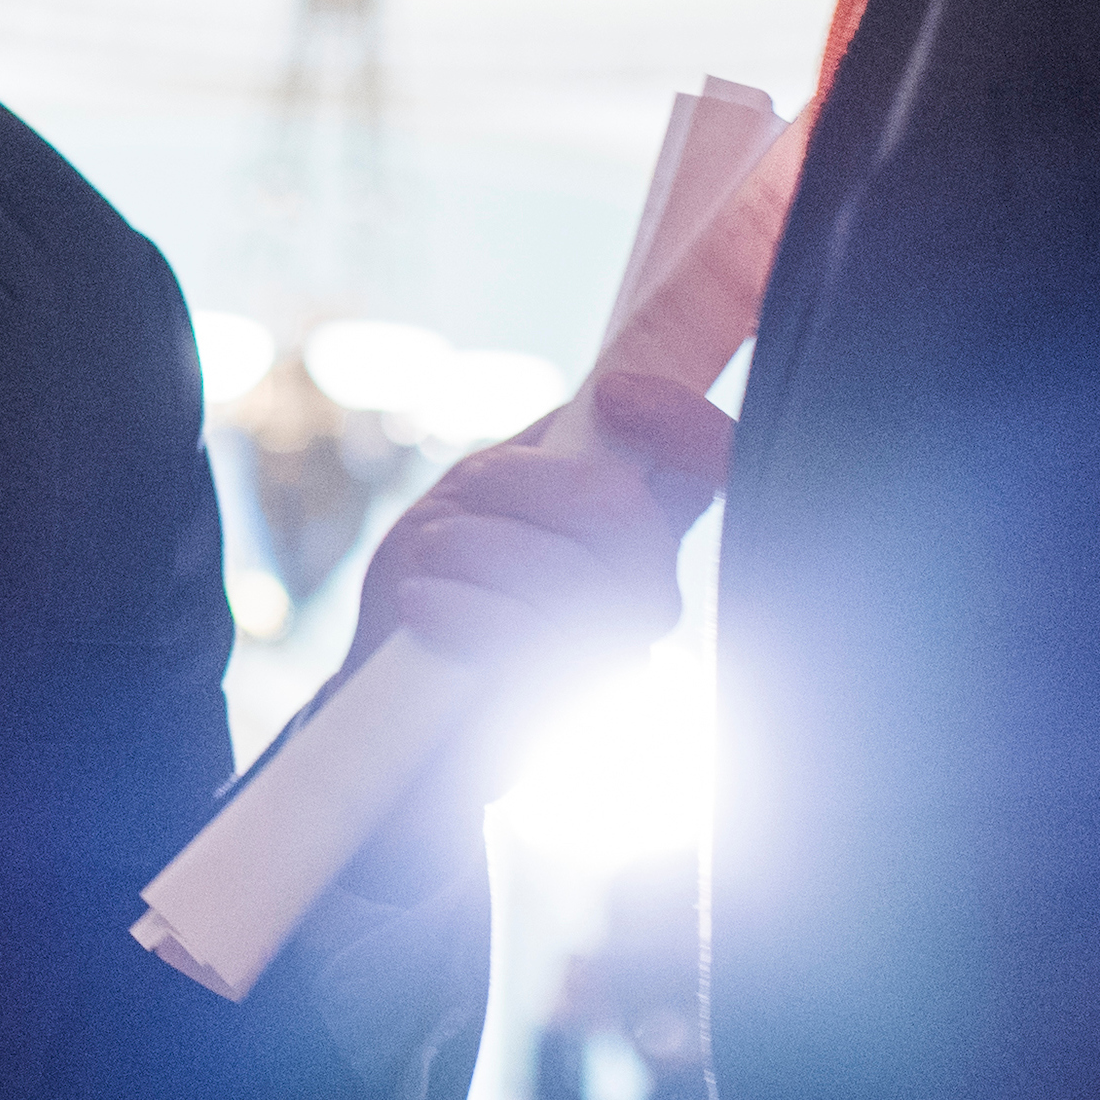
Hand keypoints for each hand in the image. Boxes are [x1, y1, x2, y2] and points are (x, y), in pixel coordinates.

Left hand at [356, 375, 732, 674]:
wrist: (384, 693)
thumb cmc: (441, 583)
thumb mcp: (487, 489)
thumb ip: (557, 443)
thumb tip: (616, 387)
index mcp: (641, 523)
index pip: (715, 465)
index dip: (689, 424)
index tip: (616, 396)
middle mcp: (649, 593)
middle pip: (622, 511)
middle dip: (519, 481)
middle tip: (462, 490)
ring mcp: (616, 659)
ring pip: (570, 574)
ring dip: (471, 545)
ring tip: (428, 555)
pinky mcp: (566, 713)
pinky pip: (530, 640)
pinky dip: (461, 606)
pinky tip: (424, 601)